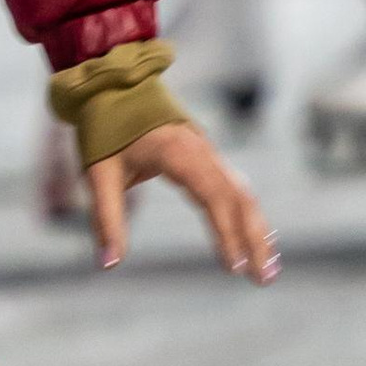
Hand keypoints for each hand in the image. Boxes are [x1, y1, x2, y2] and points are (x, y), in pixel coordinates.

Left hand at [87, 122, 278, 283]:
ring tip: (267, 270)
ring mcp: (207, 151)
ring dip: (258, 230)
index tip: (233, 266)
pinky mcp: (206, 155)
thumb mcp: (98, 175)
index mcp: (177, 153)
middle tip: (264, 280)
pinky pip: (234, 186)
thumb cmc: (104, 130)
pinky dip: (247, 215)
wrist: (112, 85)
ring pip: (243, 193)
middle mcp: (201, 150)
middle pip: (239, 198)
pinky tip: (256, 240)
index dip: (226, 232)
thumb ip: (106, 220)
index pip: (212, 197)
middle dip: (255, 239)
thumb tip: (108, 265)